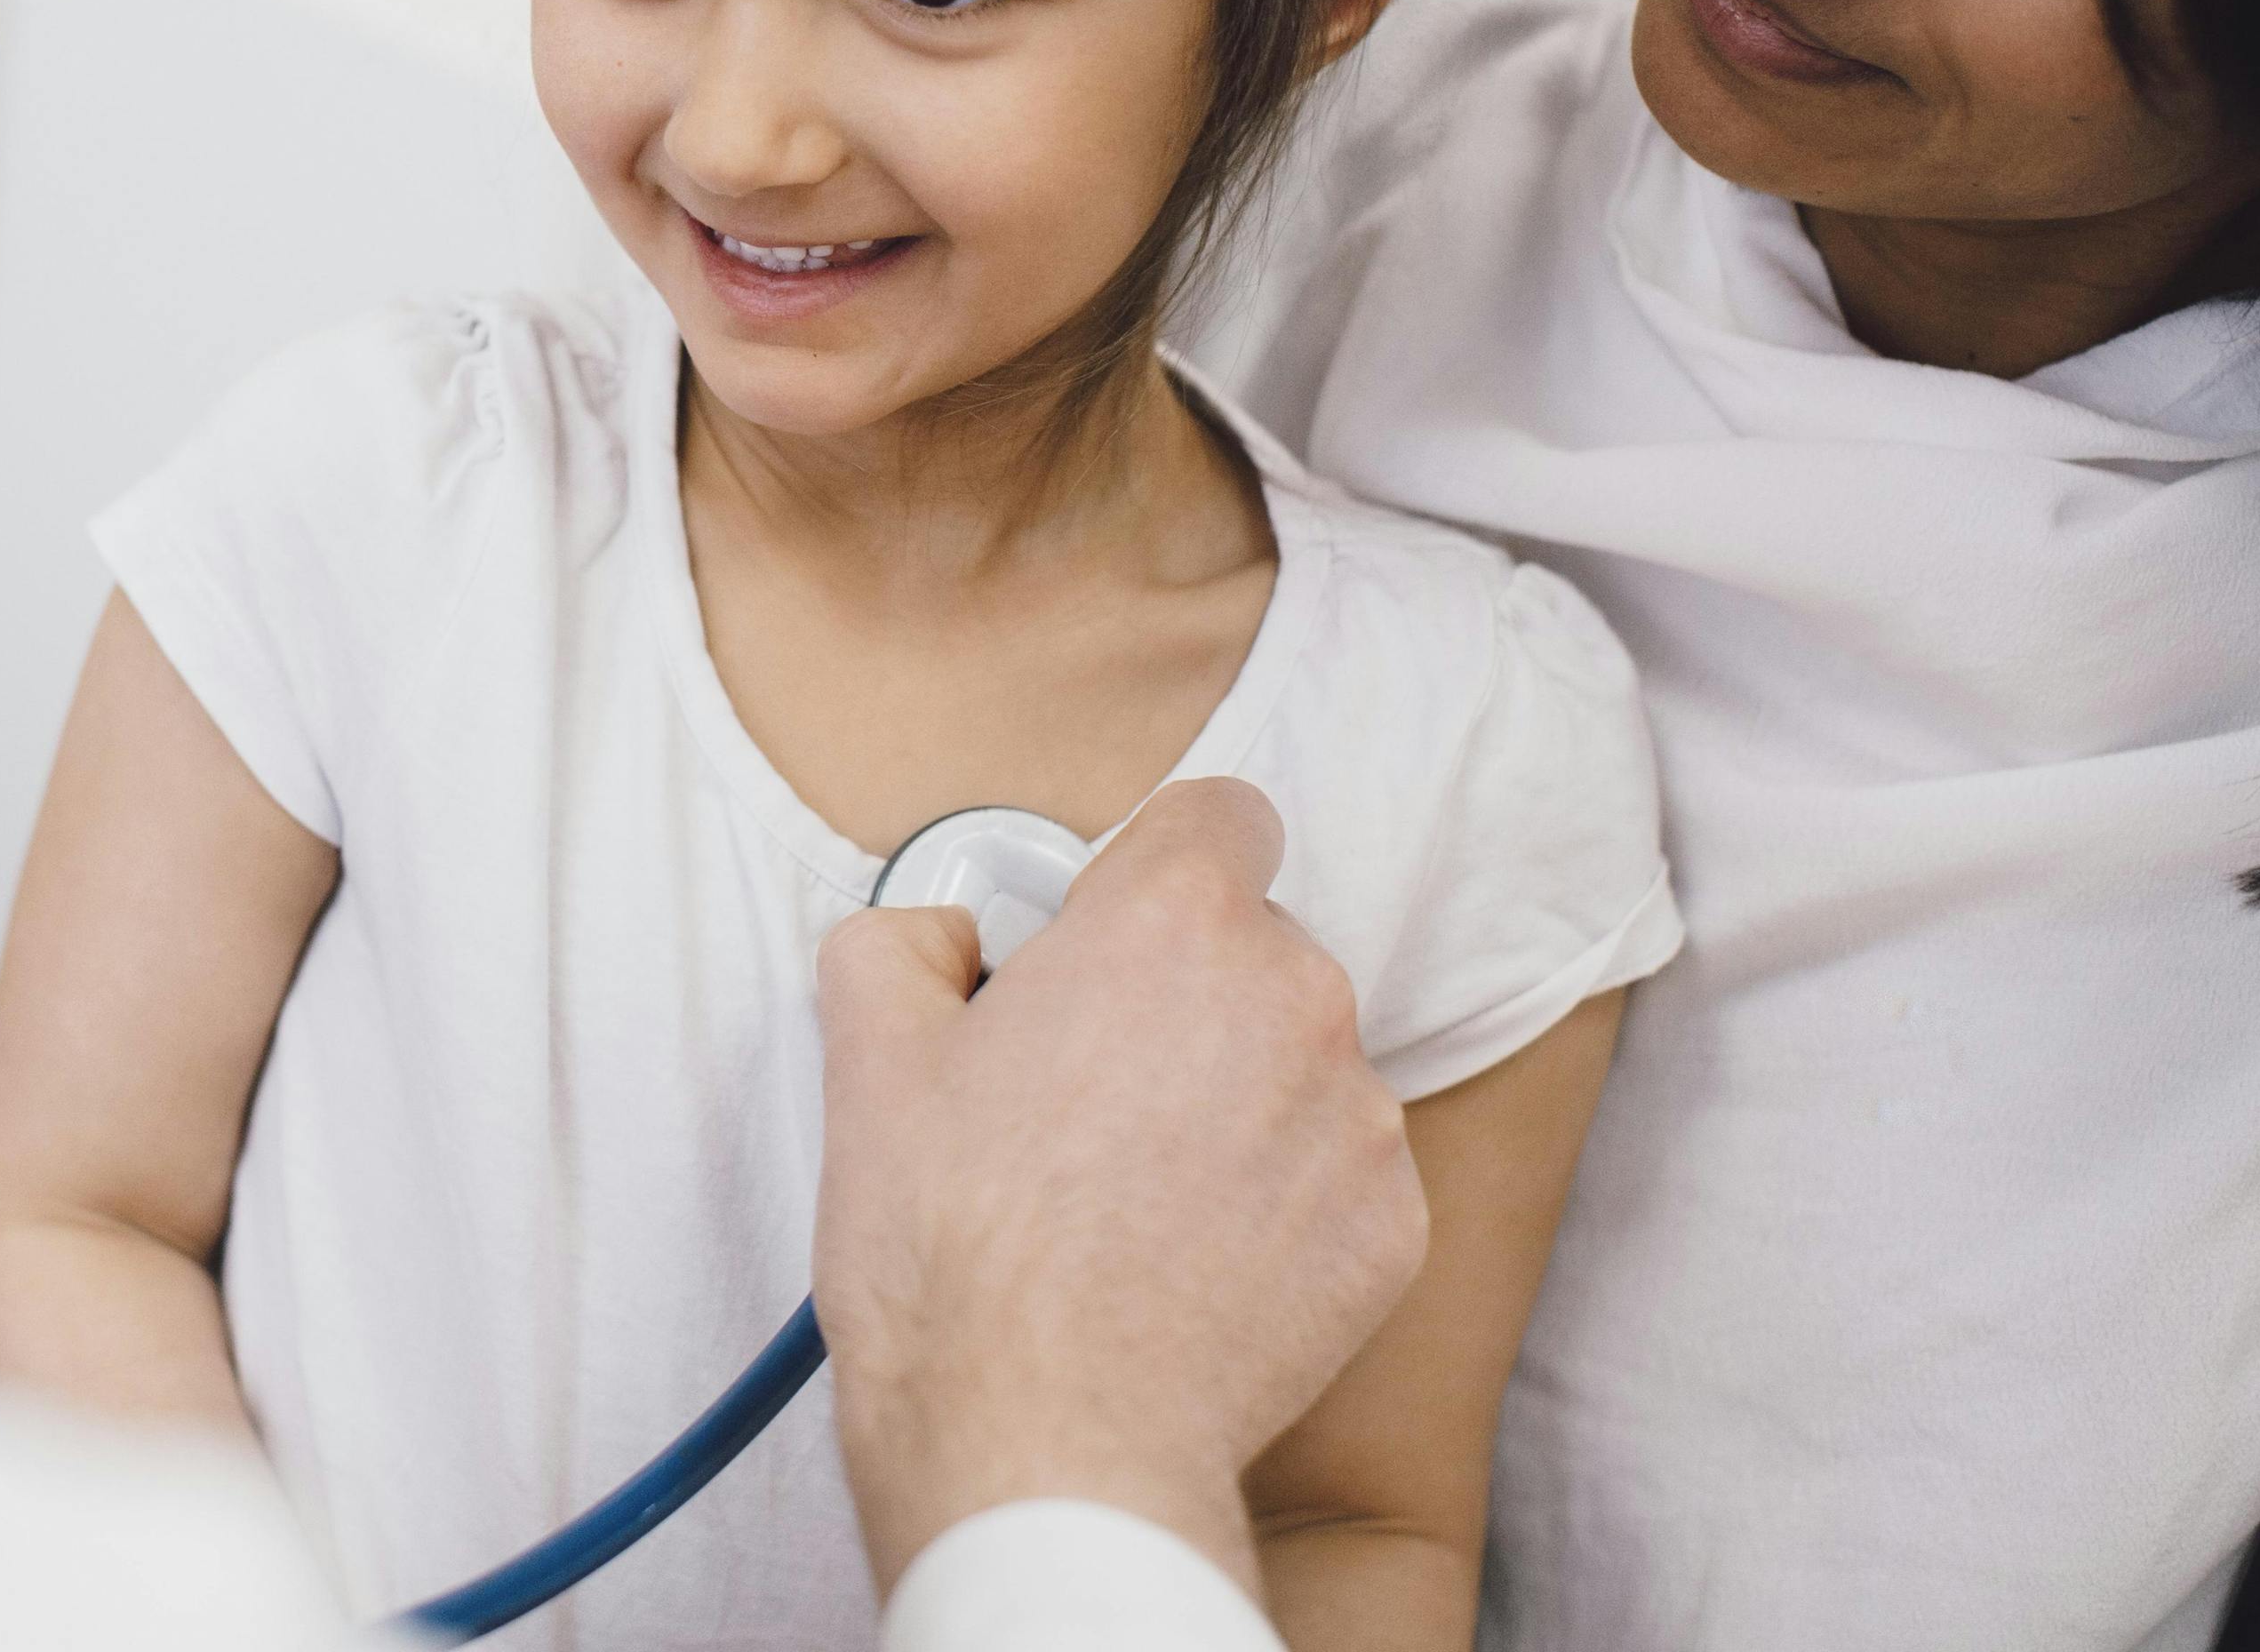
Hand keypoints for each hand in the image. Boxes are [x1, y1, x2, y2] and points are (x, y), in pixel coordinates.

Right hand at [812, 777, 1427, 1600]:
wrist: (1047, 1444)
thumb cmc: (954, 1251)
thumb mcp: (868, 1054)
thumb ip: (907, 939)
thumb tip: (942, 937)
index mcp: (1172, 921)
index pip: (1220, 815)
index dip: (1155, 865)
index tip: (1105, 932)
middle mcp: (1291, 996)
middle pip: (1253, 945)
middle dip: (1183, 994)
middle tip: (1083, 1086)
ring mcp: (1356, 1117)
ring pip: (1299, 1060)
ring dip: (1233, 1097)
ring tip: (1129, 1192)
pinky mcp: (1391, 1228)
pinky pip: (1336, 1171)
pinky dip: (1278, 1199)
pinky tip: (1187, 1259)